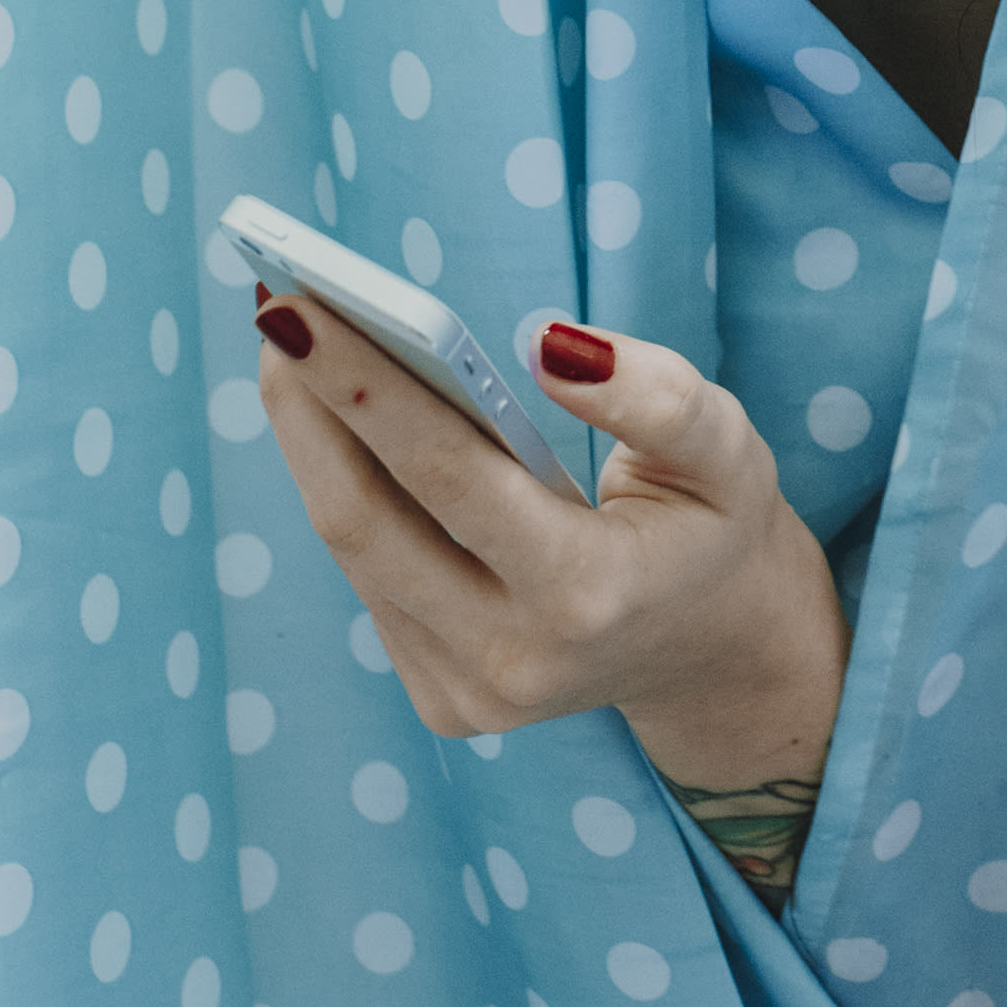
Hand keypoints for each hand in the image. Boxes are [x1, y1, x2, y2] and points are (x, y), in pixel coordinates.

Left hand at [252, 293, 849, 892]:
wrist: (713, 651)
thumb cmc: (713, 526)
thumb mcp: (726, 449)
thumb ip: (654, 396)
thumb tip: (546, 342)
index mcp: (589, 597)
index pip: (449, 477)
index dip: (364, 388)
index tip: (302, 307)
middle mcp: (514, 660)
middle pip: (366, 520)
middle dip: (309, 407)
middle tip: (280, 308)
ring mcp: (468, 693)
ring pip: (352, 549)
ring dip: (312, 439)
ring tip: (292, 344)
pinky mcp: (440, 700)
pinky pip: (369, 577)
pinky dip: (345, 487)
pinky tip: (334, 418)